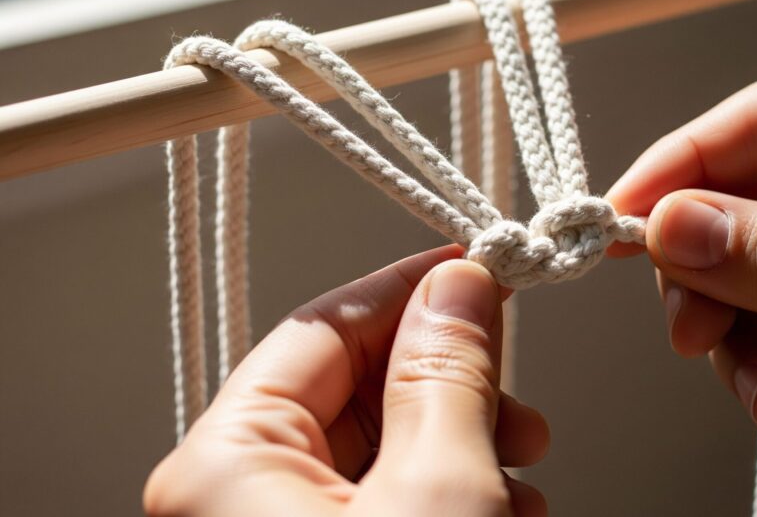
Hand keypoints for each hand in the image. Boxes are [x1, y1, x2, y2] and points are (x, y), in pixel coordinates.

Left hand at [144, 246, 548, 515]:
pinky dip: (449, 490)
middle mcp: (232, 500)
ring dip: (464, 443)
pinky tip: (504, 505)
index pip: (322, 330)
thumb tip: (459, 289)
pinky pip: (382, 498)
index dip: (410, 292)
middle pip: (354, 391)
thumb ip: (447, 376)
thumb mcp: (439, 490)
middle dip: (452, 385)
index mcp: (224, 469)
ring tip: (524, 466)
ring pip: (379, 449)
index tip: (478, 272)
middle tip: (514, 389)